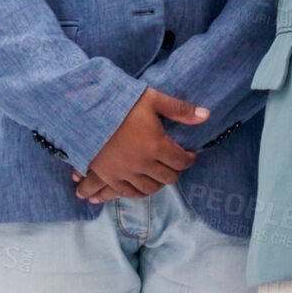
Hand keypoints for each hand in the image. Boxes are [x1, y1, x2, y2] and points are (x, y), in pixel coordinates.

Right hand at [75, 88, 206, 201]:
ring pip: (147, 190)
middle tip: (173, 164)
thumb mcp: (153, 100)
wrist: (85, 111)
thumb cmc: (121, 103)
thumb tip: (206, 115)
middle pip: (167, 178)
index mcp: (156, 146)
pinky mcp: (107, 176)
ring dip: (156, 185)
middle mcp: (142, 164)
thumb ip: (180, 109)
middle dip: (174, 171)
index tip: (189, 155)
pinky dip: (132, 193)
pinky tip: (135, 188)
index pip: (181, 161)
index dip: (189, 159)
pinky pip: (124, 193)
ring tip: (157, 176)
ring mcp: (124, 173)